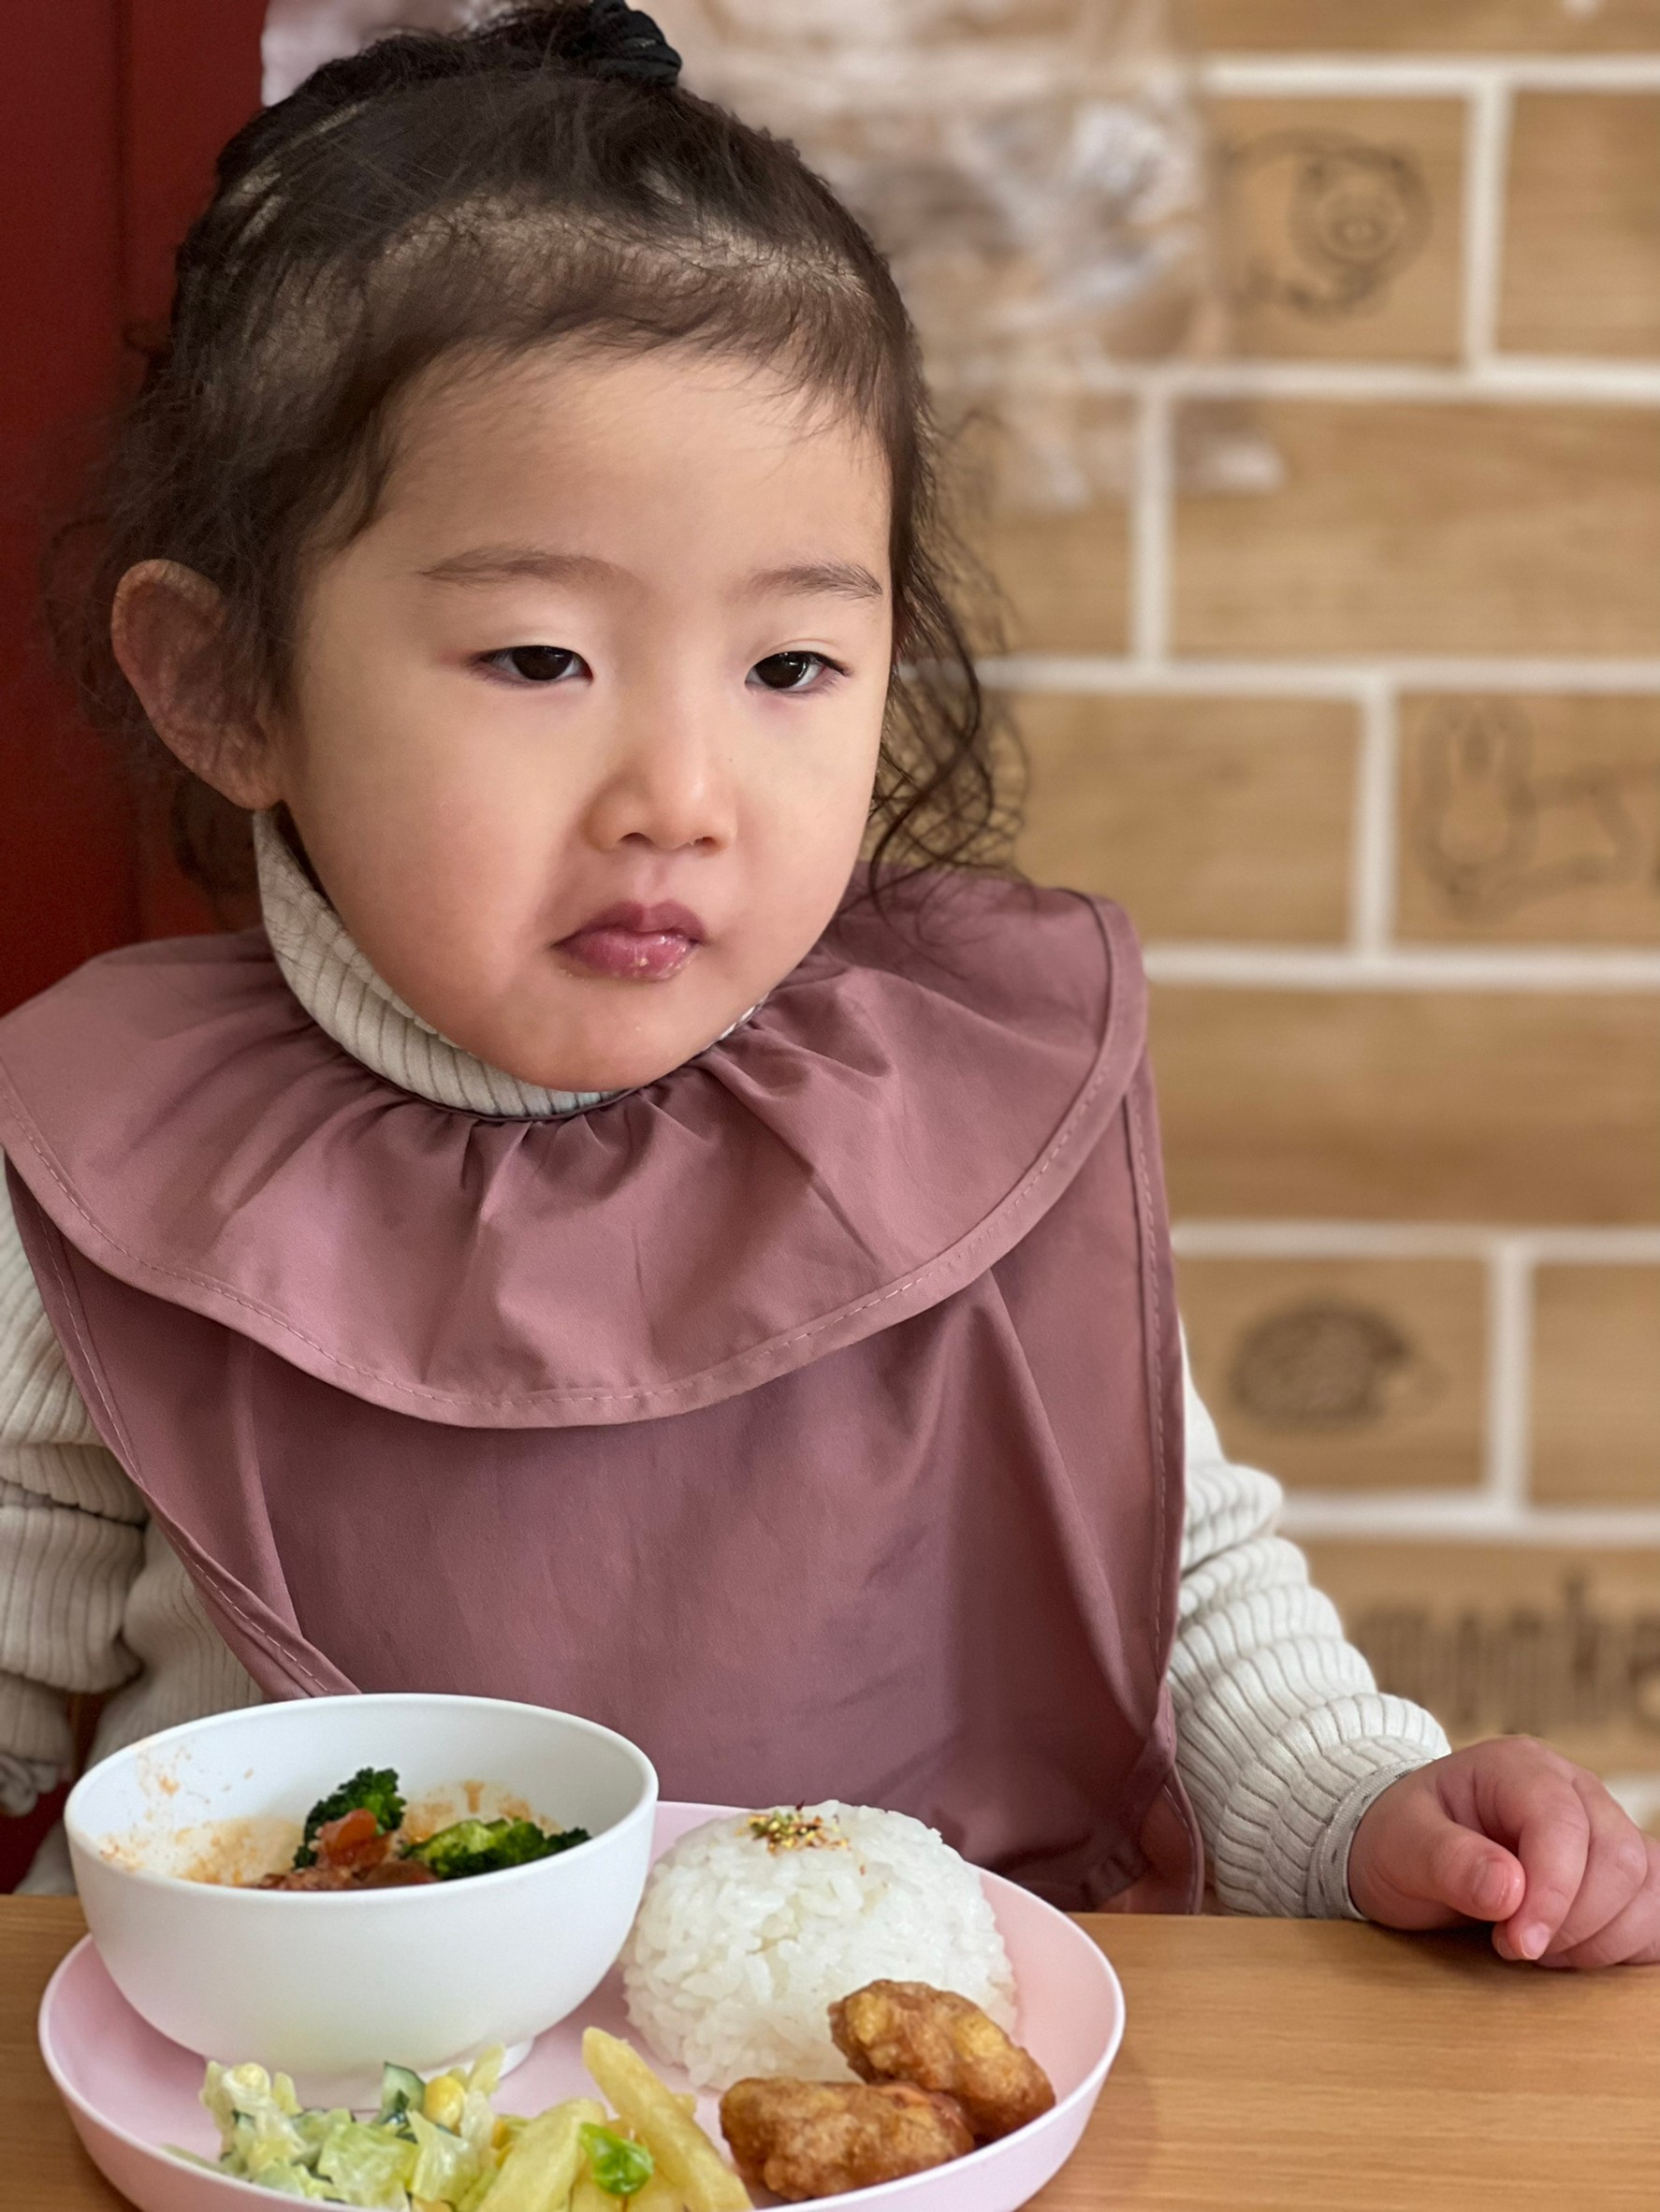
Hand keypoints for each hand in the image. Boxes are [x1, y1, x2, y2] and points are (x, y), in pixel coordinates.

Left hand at [1348, 1737, 1659, 1967]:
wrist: (1407, 1849)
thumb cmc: (1402, 1839)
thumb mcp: (1400, 1846)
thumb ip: (1448, 1862)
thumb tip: (1508, 1891)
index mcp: (1517, 1768)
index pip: (1562, 1825)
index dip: (1552, 1893)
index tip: (1518, 1943)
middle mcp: (1572, 1788)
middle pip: (1619, 1857)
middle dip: (1575, 1922)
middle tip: (1516, 1947)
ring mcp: (1602, 1826)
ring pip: (1647, 1885)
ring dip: (1601, 1938)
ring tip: (1538, 1949)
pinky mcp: (1616, 1870)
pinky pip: (1654, 1907)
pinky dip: (1627, 1942)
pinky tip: (1575, 1953)